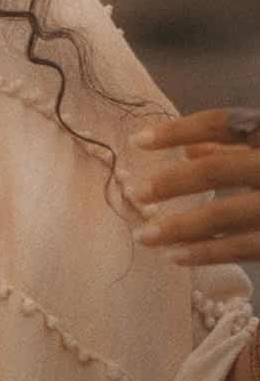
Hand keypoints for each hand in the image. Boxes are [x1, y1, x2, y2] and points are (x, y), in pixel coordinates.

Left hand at [129, 107, 259, 265]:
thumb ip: (238, 145)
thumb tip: (188, 149)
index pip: (226, 123)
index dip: (179, 129)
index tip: (136, 141)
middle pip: (221, 169)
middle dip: (174, 182)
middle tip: (136, 194)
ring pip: (227, 215)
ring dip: (181, 227)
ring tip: (145, 236)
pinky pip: (243, 248)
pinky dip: (207, 254)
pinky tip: (177, 257)